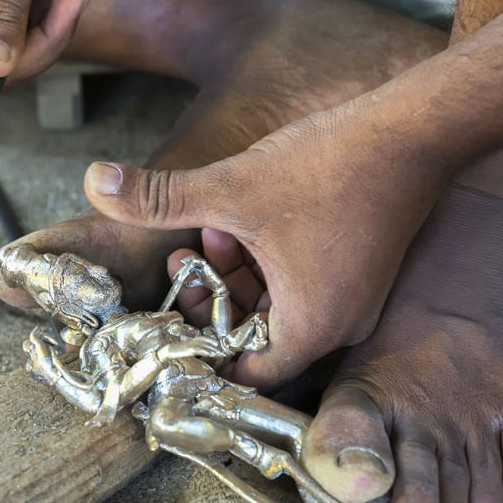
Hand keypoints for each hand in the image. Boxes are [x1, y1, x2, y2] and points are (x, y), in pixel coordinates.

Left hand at [81, 98, 449, 388]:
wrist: (410, 130)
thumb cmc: (329, 168)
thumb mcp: (232, 187)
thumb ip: (160, 196)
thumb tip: (92, 179)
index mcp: (311, 326)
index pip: (246, 371)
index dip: (203, 350)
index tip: (174, 321)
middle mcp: (340, 324)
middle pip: (259, 337)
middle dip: (214, 298)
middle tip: (190, 260)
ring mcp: (356, 298)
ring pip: (280, 305)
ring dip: (240, 272)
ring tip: (216, 229)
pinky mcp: (362, 271)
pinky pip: (305, 284)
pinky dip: (271, 261)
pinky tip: (250, 217)